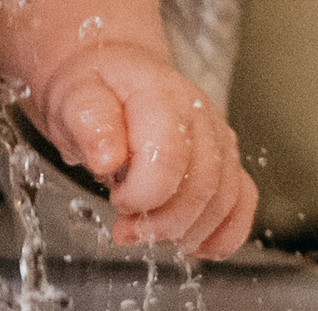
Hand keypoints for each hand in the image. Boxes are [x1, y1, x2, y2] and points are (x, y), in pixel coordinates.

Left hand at [42, 44, 255, 258]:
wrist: (113, 74)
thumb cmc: (95, 87)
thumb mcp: (74, 96)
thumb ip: (89, 122)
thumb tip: (107, 158)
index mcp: (160, 94)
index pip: (168, 156)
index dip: (142, 194)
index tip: (117, 199)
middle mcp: (199, 113)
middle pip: (202, 184)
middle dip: (163, 222)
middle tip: (128, 228)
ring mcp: (218, 135)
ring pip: (225, 198)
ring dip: (187, 231)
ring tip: (151, 232)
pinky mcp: (225, 157)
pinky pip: (243, 199)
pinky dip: (225, 232)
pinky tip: (195, 244)